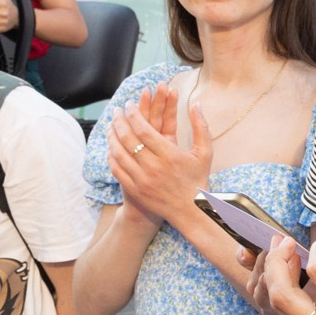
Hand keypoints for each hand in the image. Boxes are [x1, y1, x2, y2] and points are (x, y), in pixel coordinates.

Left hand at [108, 85, 212, 224]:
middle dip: (119, 121)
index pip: (143, 129)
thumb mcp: (205, 152)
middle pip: (128, 138)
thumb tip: (196, 103)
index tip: (129, 105)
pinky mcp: (134, 190)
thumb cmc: (198, 179)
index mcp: (170, 155)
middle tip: (117, 111)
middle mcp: (154, 167)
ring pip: (119, 153)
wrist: (190, 211)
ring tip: (111, 126)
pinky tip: (111, 147)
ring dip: (112, 136)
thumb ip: (201, 126)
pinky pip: (116, 169)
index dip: (133, 114)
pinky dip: (111, 155)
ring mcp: (142, 179)